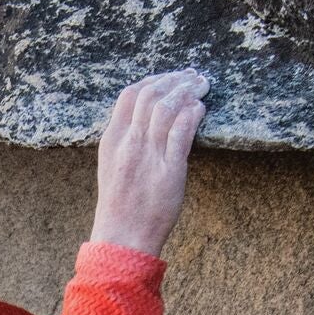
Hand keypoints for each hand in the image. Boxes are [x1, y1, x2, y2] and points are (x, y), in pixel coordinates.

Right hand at [88, 70, 207, 257]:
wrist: (123, 238)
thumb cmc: (121, 206)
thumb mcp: (113, 166)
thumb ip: (127, 141)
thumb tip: (148, 119)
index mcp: (111, 140)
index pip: (129, 94)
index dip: (153, 79)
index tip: (170, 77)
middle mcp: (128, 143)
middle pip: (151, 94)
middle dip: (174, 80)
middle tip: (192, 76)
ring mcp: (148, 155)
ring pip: (167, 108)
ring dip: (187, 91)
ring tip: (202, 86)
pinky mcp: (169, 170)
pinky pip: (182, 131)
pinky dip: (193, 114)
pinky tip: (201, 108)